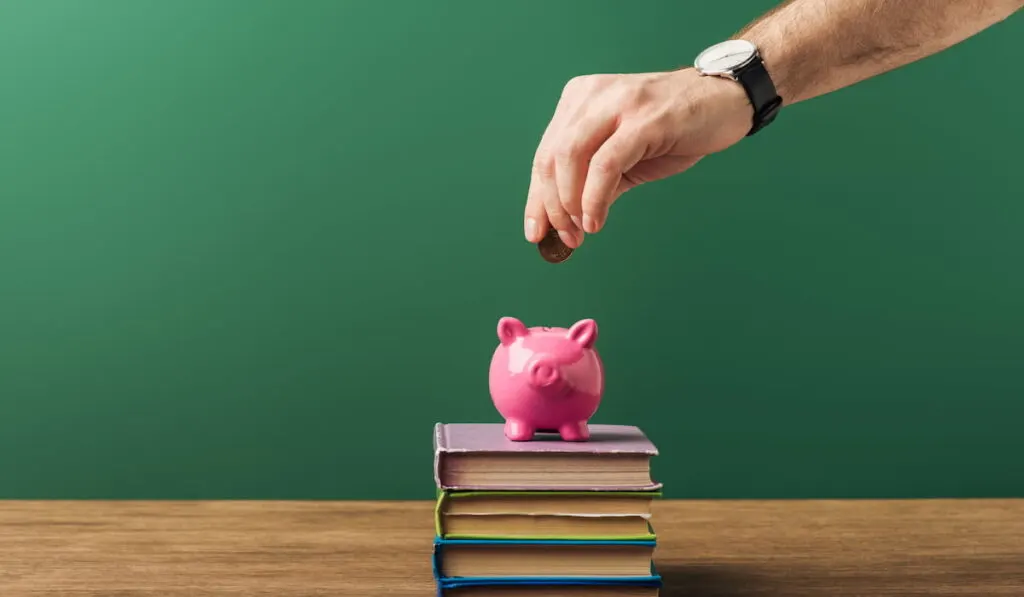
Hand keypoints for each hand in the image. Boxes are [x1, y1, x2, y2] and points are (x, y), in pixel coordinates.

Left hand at [524, 68, 753, 246]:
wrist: (725, 100)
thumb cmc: (674, 128)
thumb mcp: (623, 155)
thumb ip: (592, 182)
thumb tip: (565, 224)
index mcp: (579, 100)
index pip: (545, 155)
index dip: (536, 199)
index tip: (536, 233)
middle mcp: (592, 96)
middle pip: (551, 158)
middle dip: (551, 207)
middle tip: (566, 238)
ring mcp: (617, 104)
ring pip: (570, 157)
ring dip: (570, 203)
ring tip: (582, 230)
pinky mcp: (644, 119)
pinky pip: (606, 164)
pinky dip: (594, 197)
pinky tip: (596, 220)